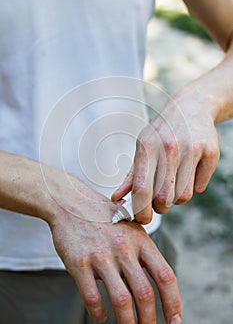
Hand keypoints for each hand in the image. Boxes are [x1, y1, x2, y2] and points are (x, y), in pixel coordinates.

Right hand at [47, 179, 181, 323]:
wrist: (71, 204)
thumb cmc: (105, 220)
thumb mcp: (131, 229)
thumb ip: (144, 254)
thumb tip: (160, 286)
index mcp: (141, 241)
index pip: (165, 276)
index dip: (173, 303)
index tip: (174, 321)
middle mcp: (124, 248)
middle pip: (145, 294)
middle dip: (150, 320)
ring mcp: (101, 255)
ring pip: (121, 300)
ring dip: (127, 322)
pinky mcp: (79, 262)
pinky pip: (92, 296)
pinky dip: (98, 312)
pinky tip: (100, 316)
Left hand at [111, 89, 219, 222]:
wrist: (190, 107)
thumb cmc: (161, 132)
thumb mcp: (142, 148)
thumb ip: (130, 176)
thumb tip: (116, 200)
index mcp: (147, 147)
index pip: (141, 189)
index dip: (141, 211)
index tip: (143, 219)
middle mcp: (169, 148)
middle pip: (163, 198)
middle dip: (160, 207)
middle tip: (159, 201)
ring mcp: (192, 149)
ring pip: (183, 197)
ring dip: (176, 198)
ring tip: (174, 182)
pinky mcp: (210, 153)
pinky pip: (199, 188)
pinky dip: (193, 186)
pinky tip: (189, 172)